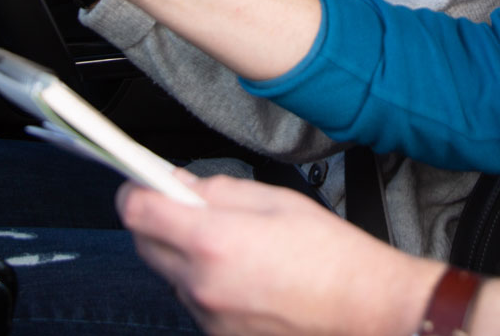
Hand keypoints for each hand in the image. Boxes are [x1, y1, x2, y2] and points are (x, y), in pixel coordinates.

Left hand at [119, 175, 441, 335]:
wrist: (366, 308)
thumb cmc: (331, 255)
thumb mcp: (275, 200)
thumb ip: (218, 189)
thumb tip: (180, 183)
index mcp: (213, 241)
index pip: (138, 211)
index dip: (134, 190)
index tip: (139, 182)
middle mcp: (202, 284)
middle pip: (145, 245)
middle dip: (160, 222)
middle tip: (191, 209)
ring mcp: (208, 316)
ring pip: (170, 274)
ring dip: (185, 255)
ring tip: (236, 247)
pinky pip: (194, 301)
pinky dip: (207, 284)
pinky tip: (247, 275)